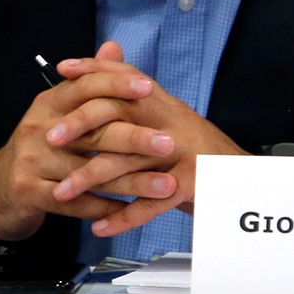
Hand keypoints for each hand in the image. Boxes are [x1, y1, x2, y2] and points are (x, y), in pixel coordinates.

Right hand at [0, 55, 178, 241]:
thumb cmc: (41, 146)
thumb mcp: (59, 111)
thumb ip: (89, 82)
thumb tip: (114, 46)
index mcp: (47, 104)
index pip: (82, 87)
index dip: (115, 85)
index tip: (148, 87)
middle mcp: (37, 129)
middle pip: (92, 132)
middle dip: (135, 138)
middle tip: (169, 143)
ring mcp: (32, 162)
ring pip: (91, 172)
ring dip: (132, 181)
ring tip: (167, 186)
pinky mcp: (30, 193)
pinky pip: (76, 204)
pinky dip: (106, 208)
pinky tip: (134, 211)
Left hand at [49, 41, 246, 237]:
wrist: (244, 182)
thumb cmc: (196, 152)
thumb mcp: (168, 119)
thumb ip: (137, 99)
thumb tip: (106, 66)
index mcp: (163, 104)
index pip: (124, 76)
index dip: (93, 70)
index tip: (62, 71)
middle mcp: (171, 122)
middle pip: (118, 112)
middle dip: (79, 125)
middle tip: (49, 139)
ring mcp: (182, 154)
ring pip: (125, 163)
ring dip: (89, 179)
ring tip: (62, 193)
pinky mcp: (190, 185)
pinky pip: (149, 203)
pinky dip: (121, 218)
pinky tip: (99, 227)